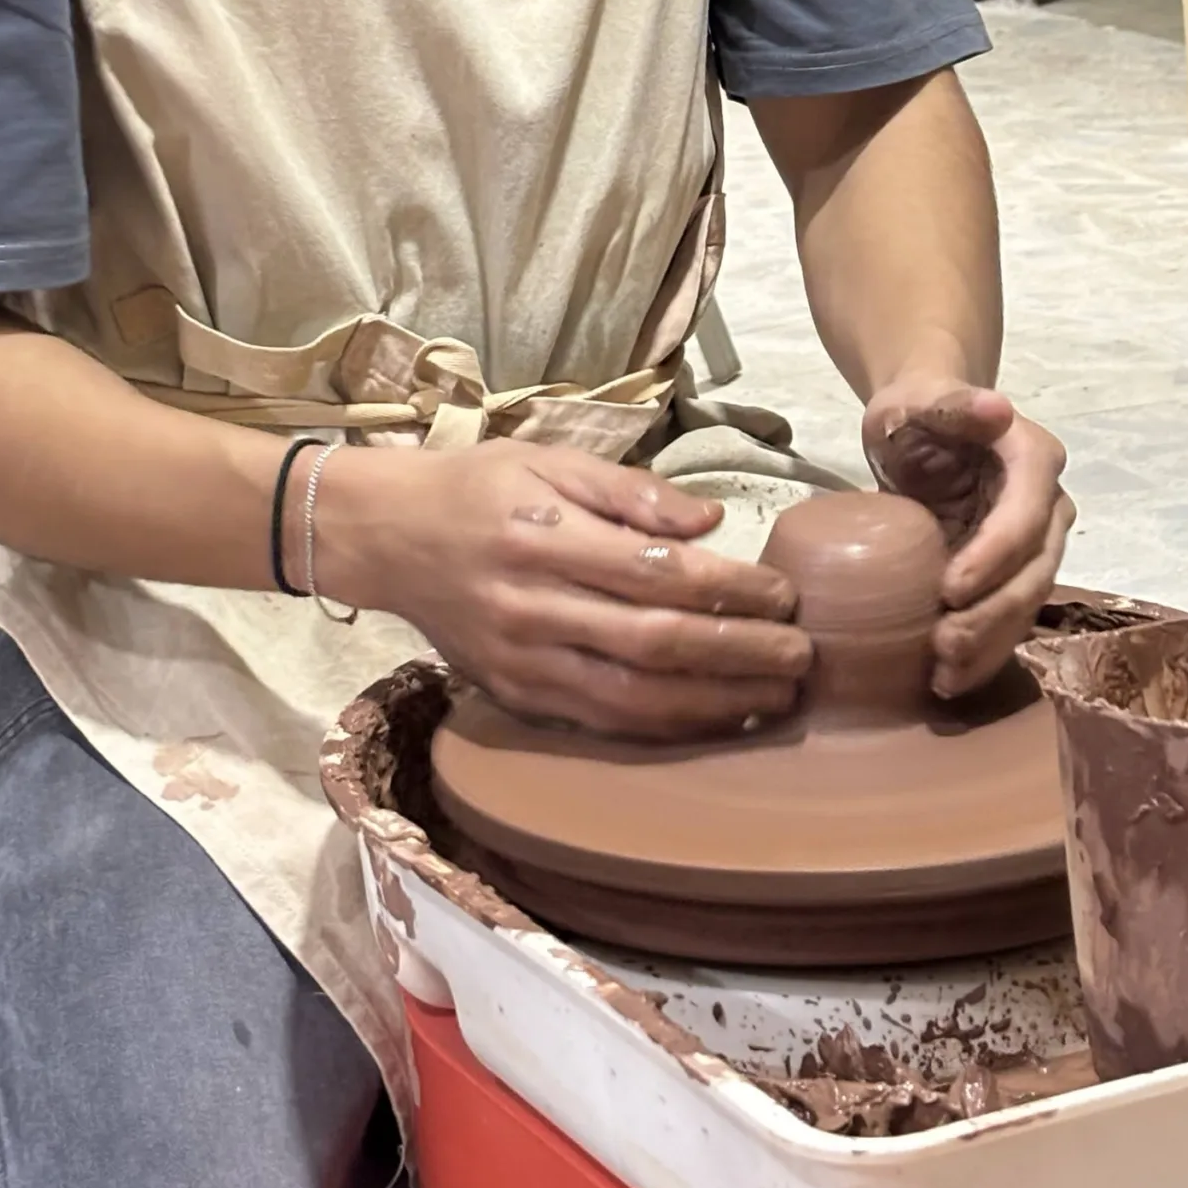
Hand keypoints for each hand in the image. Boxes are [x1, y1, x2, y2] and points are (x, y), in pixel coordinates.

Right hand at [306, 439, 810, 740]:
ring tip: (775, 700)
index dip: (730, 590)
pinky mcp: (514, 696)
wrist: (386, 535)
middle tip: (801, 657)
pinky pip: (599, 724)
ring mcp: (522, 660)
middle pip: (654, 644)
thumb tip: (711, 522)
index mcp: (546, 534)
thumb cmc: (479, 486)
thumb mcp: (551, 458)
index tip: (784, 595)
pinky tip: (713, 721)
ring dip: (713, 706)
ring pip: (631, 700)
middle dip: (739, 656)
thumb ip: (633, 493)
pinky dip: (663, 729)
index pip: (658, 572)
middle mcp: (533, 605)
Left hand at [863, 370, 1073, 698]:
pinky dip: (985, 652)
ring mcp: (1039, 542)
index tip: (948, 590)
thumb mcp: (918, 402)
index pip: (1023, 519)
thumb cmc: (915, 411)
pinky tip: (950, 680)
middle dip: (992, 615)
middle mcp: (1049, 505)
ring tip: (945, 677)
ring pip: (1027, 603)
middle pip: (1034, 571)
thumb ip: (953, 405)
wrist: (922, 427)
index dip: (992, 558)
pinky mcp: (1017, 571)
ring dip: (991, 645)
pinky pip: (1011, 616)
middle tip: (943, 648)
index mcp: (1034, 459)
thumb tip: (998, 408)